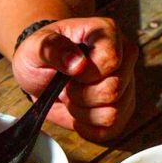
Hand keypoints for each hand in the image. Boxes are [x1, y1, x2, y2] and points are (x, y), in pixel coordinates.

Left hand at [12, 17, 137, 141]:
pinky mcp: (124, 109)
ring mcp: (127, 85)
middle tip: (66, 87)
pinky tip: (78, 113)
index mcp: (107, 33)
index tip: (69, 72)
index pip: (111, 60)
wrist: (43, 73)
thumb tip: (78, 63)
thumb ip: (51, 48)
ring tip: (71, 99)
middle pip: (113, 90)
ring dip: (83, 113)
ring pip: (113, 114)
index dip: (86, 74)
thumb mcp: (35, 46)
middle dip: (80, 96)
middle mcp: (124, 57)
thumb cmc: (41, 55)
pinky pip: (111, 129)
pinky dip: (88, 126)